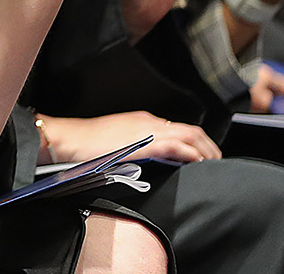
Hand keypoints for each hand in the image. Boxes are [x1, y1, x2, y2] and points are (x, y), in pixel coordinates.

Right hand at [37, 111, 220, 164]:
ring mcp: (147, 131)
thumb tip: (145, 160)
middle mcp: (148, 122)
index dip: (195, 141)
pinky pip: (178, 147)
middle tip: (216, 160)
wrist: (67, 139)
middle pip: (190, 130)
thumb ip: (133, 147)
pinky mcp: (145, 144)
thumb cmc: (82, 143)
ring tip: (214, 164)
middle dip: (208, 145)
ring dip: (206, 150)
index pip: (177, 128)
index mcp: (141, 121)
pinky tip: (199, 163)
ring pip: (190, 136)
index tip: (202, 154)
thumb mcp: (113, 142)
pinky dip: (192, 154)